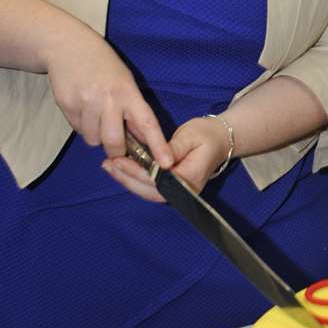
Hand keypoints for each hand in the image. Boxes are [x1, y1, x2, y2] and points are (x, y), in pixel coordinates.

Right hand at [45, 23, 171, 169]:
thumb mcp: (125, 81)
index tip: (166, 163)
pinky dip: (82, 126)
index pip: (146, 123)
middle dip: (116, 150)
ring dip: (96, 136)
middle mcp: (107, 99)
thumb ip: (133, 110)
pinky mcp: (66, 106)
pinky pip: (77, 130)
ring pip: (93, 140)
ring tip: (96, 116)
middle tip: (116, 144)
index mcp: (127, 92)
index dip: (158, 145)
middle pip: (114, 142)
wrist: (67, 45)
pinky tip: (82, 108)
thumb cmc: (102, 64)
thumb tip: (142, 141)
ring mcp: (84, 103)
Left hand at [102, 115, 231, 202]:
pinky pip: (152, 188)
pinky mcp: (174, 187)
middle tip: (107, 164)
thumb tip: (157, 159)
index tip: (118, 160)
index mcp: (189, 177)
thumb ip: (172, 148)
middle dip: (126, 178)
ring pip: (149, 192)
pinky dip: (135, 181)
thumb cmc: (206, 134)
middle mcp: (185, 190)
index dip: (135, 172)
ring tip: (110, 167)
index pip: (157, 180)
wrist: (220, 140)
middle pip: (150, 191)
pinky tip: (122, 170)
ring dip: (128, 181)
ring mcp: (180, 192)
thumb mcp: (190, 135)